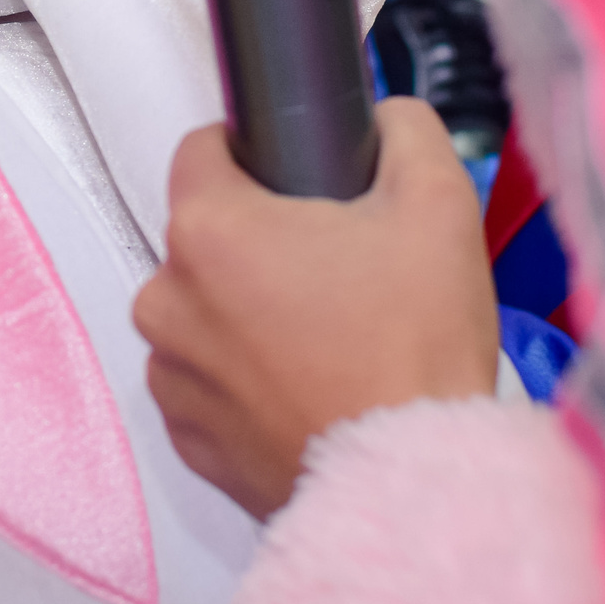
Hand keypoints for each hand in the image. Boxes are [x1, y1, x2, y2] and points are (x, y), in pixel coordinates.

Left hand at [133, 100, 500, 518]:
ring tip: (330, 338)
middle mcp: (167, 300)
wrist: (415, 484)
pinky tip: (310, 389)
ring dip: (249, 314)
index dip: (251, 153)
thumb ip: (403, 131)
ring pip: (205, 312)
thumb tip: (384, 119)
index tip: (298, 180)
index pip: (202, 151)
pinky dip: (248, 380)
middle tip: (339, 269)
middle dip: (261, 242)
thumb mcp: (437, 203)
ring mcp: (173, 375)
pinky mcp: (189, 438)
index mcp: (208, 230)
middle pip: (206, 238)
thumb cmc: (417, 345)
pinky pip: (209, 383)